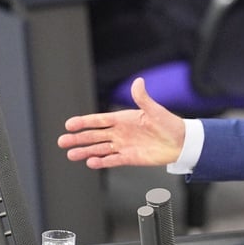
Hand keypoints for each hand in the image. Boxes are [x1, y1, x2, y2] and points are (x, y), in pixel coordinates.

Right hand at [59, 78, 185, 169]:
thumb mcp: (155, 110)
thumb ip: (143, 98)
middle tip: (62, 141)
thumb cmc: (170, 124)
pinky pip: (112, 160)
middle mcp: (120, 132)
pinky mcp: (129, 158)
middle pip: (94, 136)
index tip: (69, 124)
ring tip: (71, 154)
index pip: (99, 120)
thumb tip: (138, 82)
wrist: (181, 142)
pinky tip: (90, 162)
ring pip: (99, 149)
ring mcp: (123, 145)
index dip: (84, 122)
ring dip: (85, 151)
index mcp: (123, 119)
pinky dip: (101, 162)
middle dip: (78, 138)